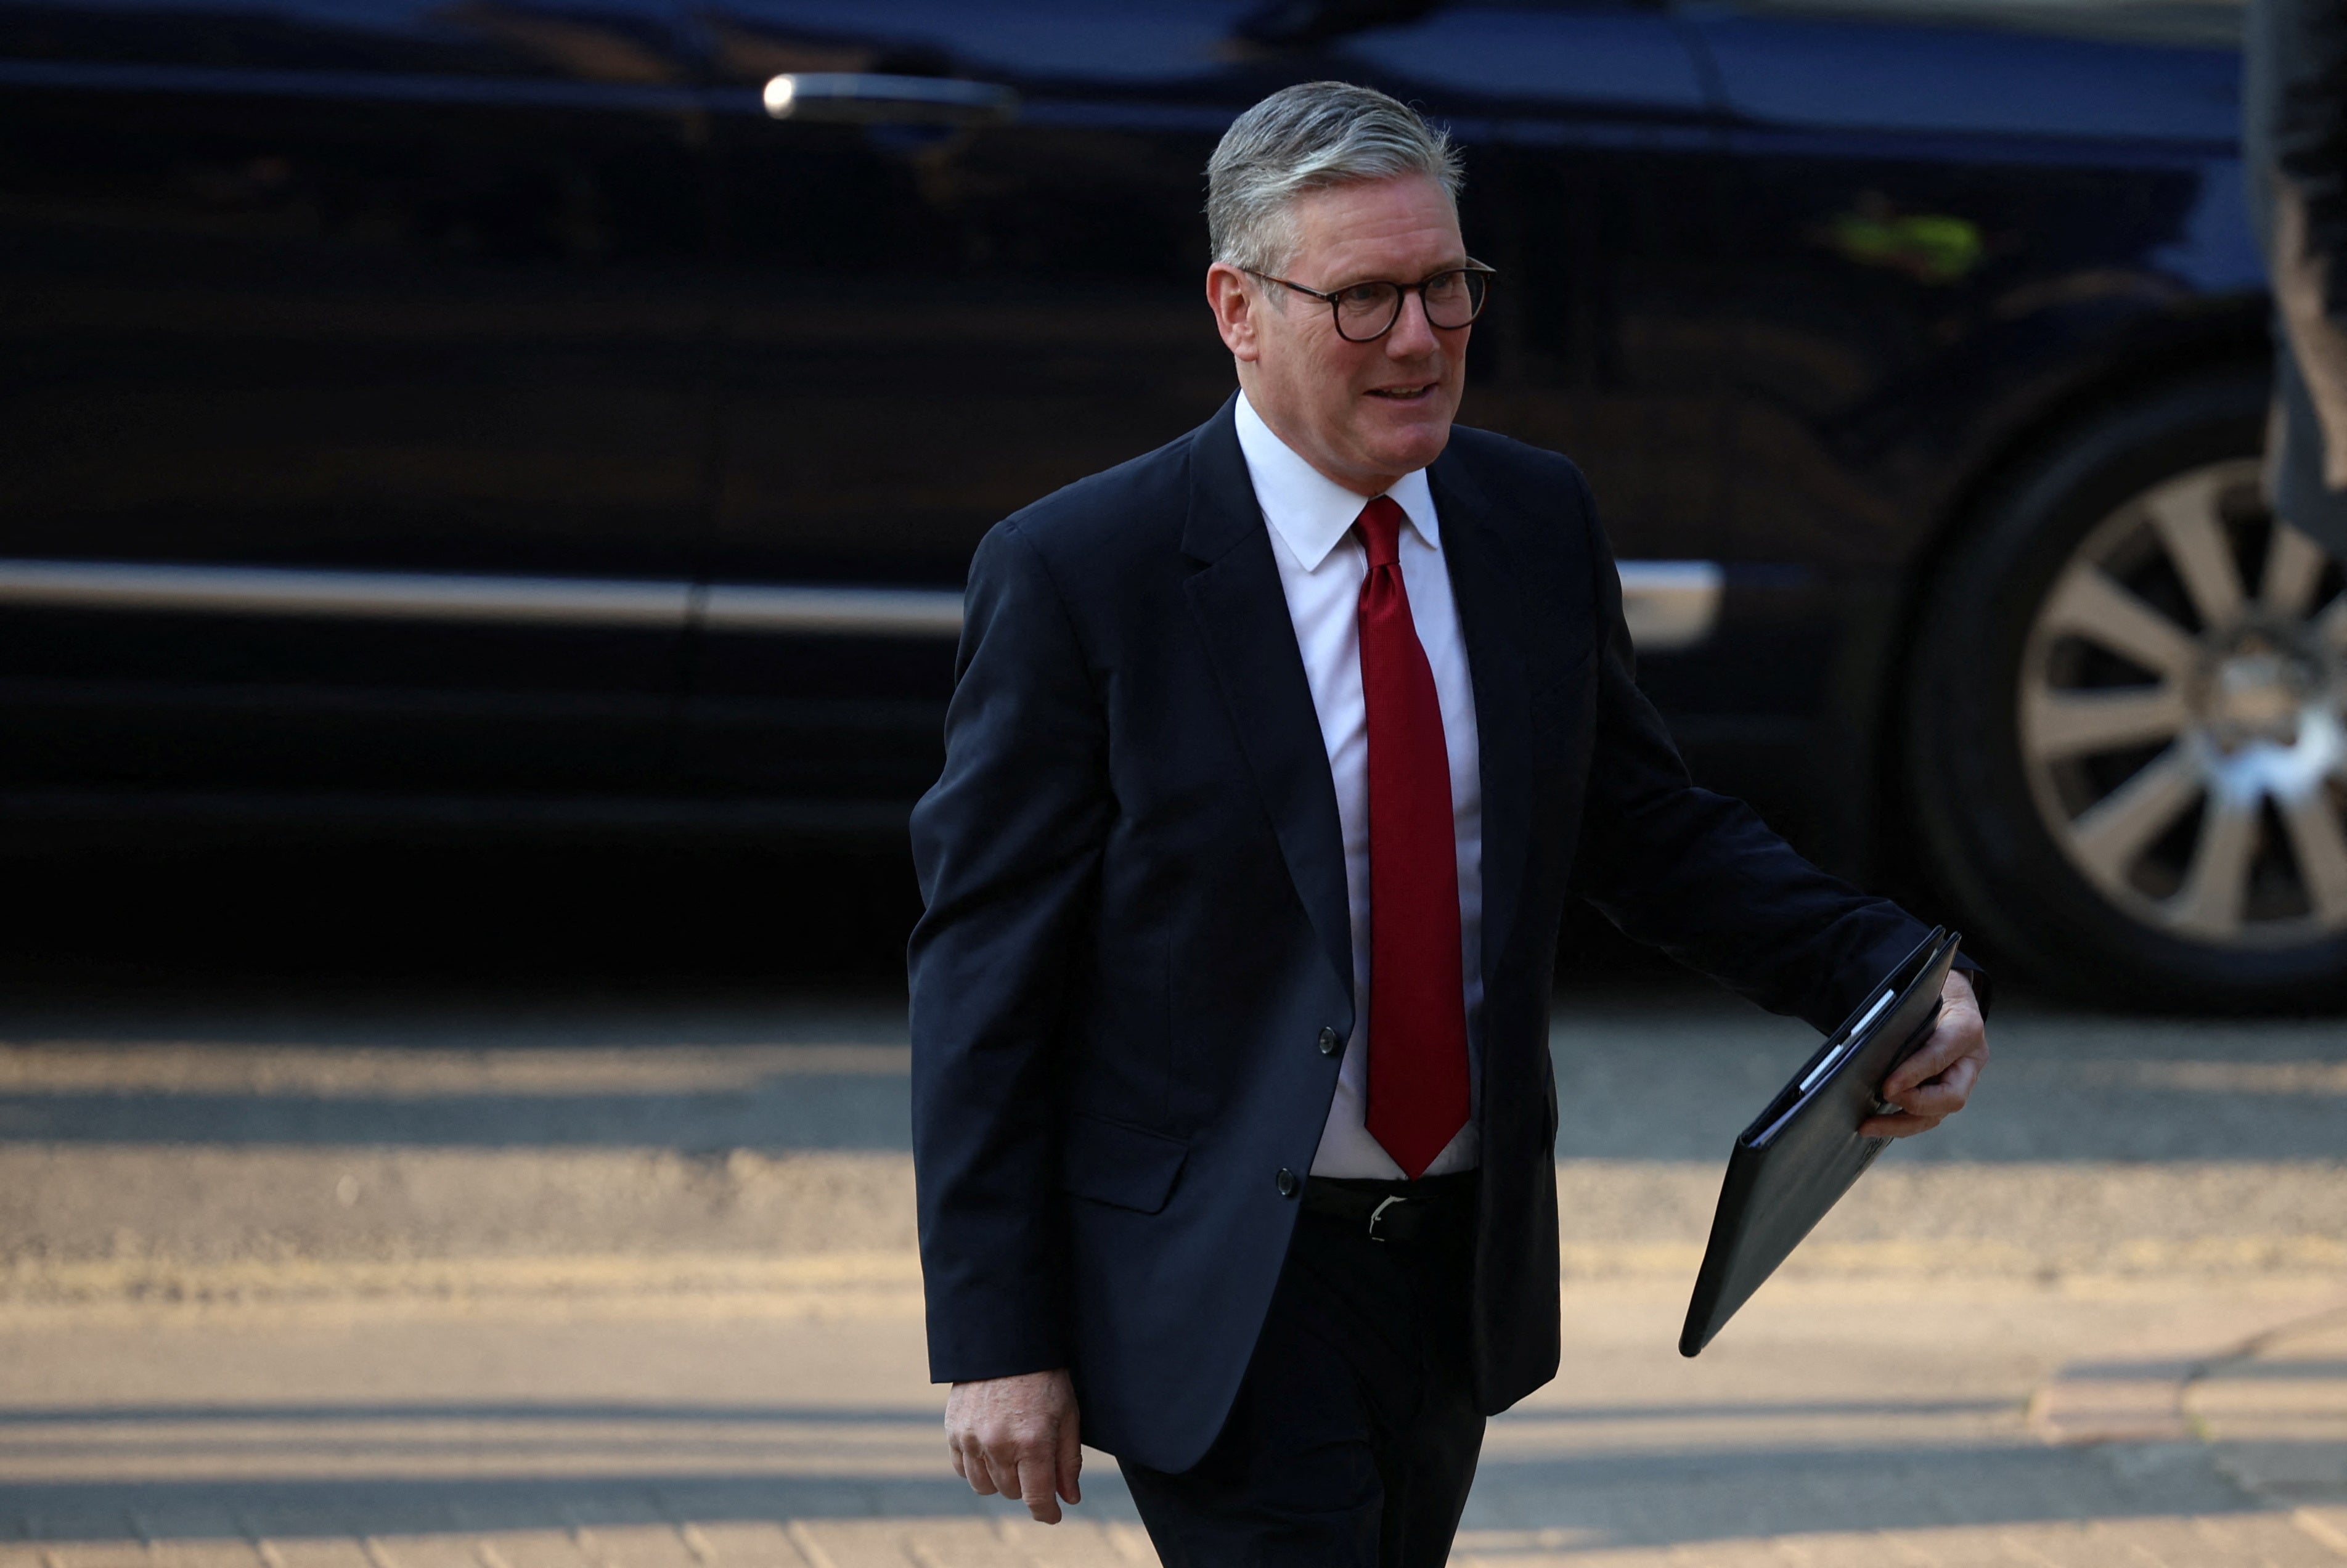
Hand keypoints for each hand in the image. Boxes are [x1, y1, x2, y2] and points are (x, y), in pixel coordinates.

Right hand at [944, 1368, 1081, 1523]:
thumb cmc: (1044, 1378)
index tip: (1052, 1514)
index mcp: (1033, 1442)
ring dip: (1000, 1479)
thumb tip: (1069, 1499)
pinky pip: (962, 1468)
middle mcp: (999, 1445)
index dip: (1047, 1513)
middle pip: (1011, 1493)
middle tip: (1035, 1462)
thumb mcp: (1068, 1415)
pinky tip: (989, 1449)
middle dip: (1027, 1486)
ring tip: (1012, 1456)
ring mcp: (972, 1438)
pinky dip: (976, 1467)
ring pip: (984, 1486)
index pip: (1037, 1499)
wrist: (1006, 1342)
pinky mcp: (954, 1430)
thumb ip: (1068, 1461)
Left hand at [1859, 968, 1986, 1138]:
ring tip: (1867, 1126)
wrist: (1951, 996)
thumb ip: (1906, 1016)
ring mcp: (1960, 1081)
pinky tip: (1874, 1125)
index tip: (1888, 1086)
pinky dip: (1900, 1123)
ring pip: (1937, 1114)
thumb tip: (1870, 1041)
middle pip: (1951, 1098)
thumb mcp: (1923, 993)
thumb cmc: (1932, 993)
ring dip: (1901, 1124)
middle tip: (1884, 1099)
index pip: (1940, 1056)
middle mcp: (1968, 1061)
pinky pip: (1926, 1115)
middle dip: (1915, 1104)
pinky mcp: (1943, 1093)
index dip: (1915, 1073)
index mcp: (1966, 1030)